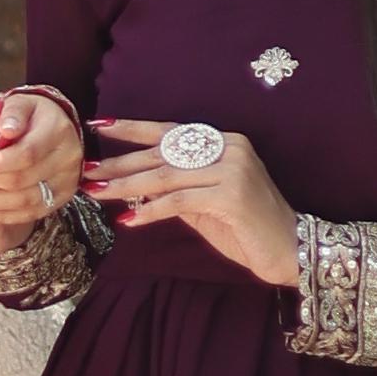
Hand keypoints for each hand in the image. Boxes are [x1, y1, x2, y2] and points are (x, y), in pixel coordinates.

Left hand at [0, 91, 81, 234]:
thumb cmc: (30, 113)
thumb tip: (5, 129)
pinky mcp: (60, 199)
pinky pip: (28, 214)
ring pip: (23, 203)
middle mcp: (68, 160)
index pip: (24, 154)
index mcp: (58, 132)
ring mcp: (66, 183)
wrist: (56, 126)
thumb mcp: (20, 103)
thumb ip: (11, 114)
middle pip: (21, 182)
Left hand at [83, 118, 297, 287]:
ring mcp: (232, 169)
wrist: (289, 250)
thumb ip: (175, 189)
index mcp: (223, 141)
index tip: (98, 125)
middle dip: (120, 164)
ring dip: (126, 185)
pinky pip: (179, 201)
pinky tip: (128, 218)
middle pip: (162, 153)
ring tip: (97, 193)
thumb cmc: (246, 228)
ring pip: (166, 175)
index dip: (132, 128)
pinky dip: (151, 210)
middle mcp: (229, 147)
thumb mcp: (204, 204)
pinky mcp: (231, 195)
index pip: (169, 131)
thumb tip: (133, 183)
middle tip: (87, 172)